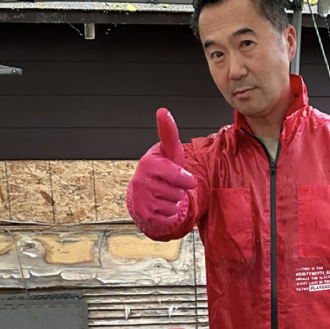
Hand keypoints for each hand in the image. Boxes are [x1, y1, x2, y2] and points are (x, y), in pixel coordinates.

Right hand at [127, 108, 195, 236]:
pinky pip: (170, 217)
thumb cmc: (162, 169)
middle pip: (179, 192)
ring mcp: (142, 199)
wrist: (144, 194)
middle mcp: (142, 181)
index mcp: (149, 163)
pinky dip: (171, 214)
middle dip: (180, 190)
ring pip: (175, 205)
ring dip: (175, 201)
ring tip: (165, 194)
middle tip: (171, 185)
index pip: (176, 174)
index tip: (187, 180)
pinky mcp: (145, 215)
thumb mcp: (167, 151)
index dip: (185, 179)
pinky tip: (162, 206)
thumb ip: (168, 133)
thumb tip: (163, 111)